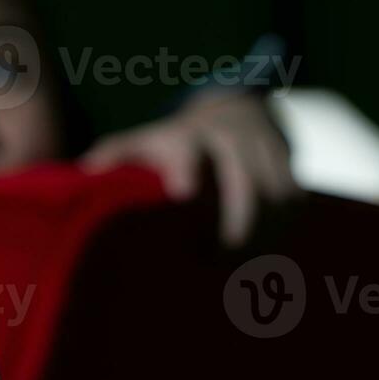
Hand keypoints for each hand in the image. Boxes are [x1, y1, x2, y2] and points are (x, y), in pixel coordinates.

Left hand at [82, 92, 295, 245]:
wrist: (234, 112)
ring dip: (262, 235)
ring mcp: (264, 150)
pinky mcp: (290, 166)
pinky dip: (282, 231)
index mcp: (187, 136)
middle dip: (236, 224)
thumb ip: (116, 156)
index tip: (183, 192)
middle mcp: (229, 138)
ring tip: (241, 267)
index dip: (185, 166)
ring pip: (274, 194)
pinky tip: (263, 256)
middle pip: (244, 181)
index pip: (186, 148)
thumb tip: (85, 176)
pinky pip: (294, 201)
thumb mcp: (143, 144)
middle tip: (220, 261)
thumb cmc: (174, 144)